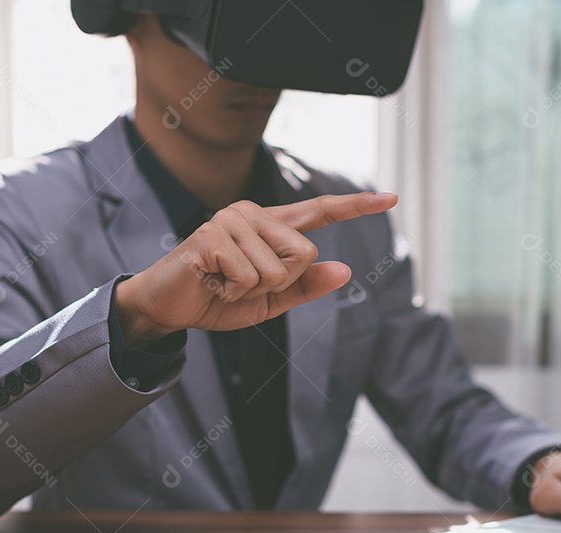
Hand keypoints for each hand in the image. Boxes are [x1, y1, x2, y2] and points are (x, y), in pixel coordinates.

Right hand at [115, 192, 397, 346]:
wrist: (169, 307)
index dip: (356, 206)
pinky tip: (212, 282)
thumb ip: (305, 286)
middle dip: (280, 283)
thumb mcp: (269, 301)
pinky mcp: (212, 236)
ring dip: (252, 291)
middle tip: (241, 285)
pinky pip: (250, 277)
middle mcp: (252, 213)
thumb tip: (345, 270)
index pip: (319, 212)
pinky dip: (233, 293)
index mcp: (269, 225)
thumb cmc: (217, 299)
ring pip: (278, 269)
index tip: (392, 197)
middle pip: (304, 253)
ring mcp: (231, 220)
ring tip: (224, 283)